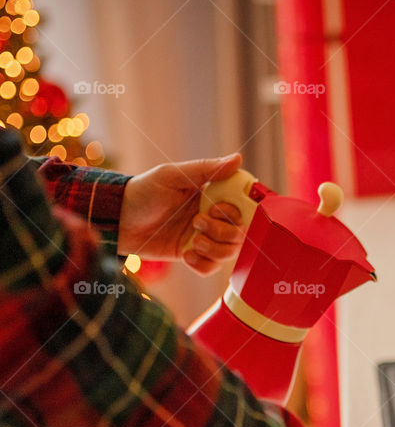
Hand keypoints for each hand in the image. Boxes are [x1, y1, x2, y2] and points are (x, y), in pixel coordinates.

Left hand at [119, 153, 244, 275]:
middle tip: (197, 222)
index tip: (218, 208)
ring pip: (229, 252)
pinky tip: (186, 254)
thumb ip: (207, 169)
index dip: (238, 212)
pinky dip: (202, 264)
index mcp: (213, 195)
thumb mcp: (173, 176)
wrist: (117, 219)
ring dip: (214, 249)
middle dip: (222, 232)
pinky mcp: (192, 255)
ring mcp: (203, 237)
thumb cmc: (143, 191)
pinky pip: (212, 267)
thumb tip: (237, 159)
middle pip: (240, 232)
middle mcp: (212, 217)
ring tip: (193, 241)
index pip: (244, 206)